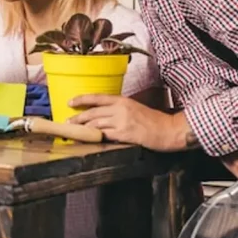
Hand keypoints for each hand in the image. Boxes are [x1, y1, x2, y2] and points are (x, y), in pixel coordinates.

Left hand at [67, 94, 181, 150]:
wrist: (169, 129)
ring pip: (96, 124)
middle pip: (93, 113)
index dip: (82, 99)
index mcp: (123, 101)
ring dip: (84, 129)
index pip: (97, 97)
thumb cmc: (154, 120)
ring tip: (76, 133)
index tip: (70, 102)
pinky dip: (96, 138)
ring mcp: (122, 121)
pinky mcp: (125, 134)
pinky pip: (105, 135)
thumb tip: (104, 115)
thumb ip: (119, 109)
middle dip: (78, 118)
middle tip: (68, 122)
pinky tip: (90, 140)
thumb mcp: (135, 108)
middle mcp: (120, 109)